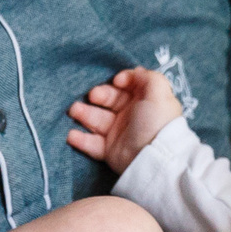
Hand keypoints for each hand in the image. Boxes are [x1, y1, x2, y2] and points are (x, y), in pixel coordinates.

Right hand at [65, 68, 181, 171]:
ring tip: (74, 111)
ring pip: (96, 120)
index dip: (119, 82)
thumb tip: (131, 74)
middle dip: (97, 96)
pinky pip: (91, 143)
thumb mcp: (159, 93)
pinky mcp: (109, 150)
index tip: (115, 82)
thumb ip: (147, 77)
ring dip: (83, 114)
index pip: (126, 87)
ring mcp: (118, 133)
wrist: (154, 157)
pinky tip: (71, 134)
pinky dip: (80, 139)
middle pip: (108, 100)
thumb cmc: (156, 122)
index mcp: (144, 101)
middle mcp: (130, 115)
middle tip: (91, 97)